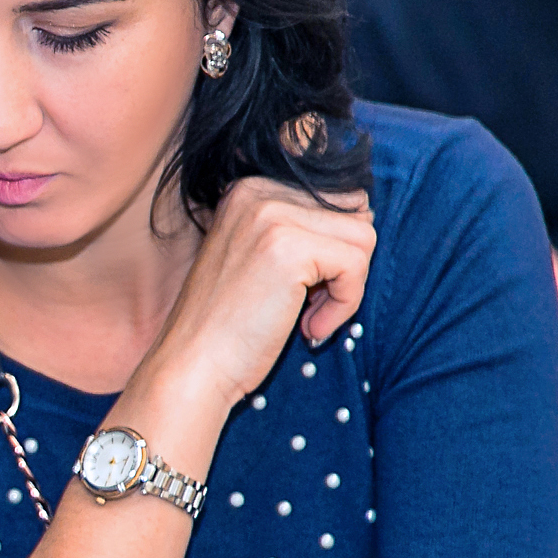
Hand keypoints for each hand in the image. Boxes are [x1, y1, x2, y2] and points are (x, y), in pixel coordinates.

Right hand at [131, 178, 373, 415]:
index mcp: (250, 190)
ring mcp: (270, 215)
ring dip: (346, 288)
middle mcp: (258, 192)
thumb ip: (301, 230)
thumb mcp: (261, 260)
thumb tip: (365, 217)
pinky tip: (307, 328)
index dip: (333, 252)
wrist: (193, 367)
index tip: (300, 290)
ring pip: (363, 238)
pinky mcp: (288, 247)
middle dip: (344, 265)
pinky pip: (356, 266)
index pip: (337, 198)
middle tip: (305, 306)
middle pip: (355, 215)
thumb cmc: (230, 327)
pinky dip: (344, 305)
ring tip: (305, 317)